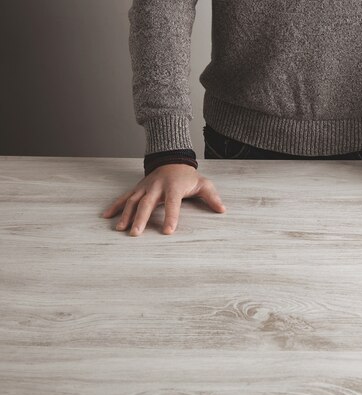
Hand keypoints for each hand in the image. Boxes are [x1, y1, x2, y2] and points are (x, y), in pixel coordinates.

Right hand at [101, 164, 225, 235]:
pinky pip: (124, 197)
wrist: (172, 160)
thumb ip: (212, 197)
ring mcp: (145, 187)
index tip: (168, 232)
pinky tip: (106, 216)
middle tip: (135, 234)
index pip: (173, 204)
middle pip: (147, 203)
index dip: (171, 217)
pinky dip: (115, 206)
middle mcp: (157, 187)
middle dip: (140, 219)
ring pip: (133, 201)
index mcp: (174, 187)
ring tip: (120, 229)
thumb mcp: (203, 184)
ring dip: (125, 215)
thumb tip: (222, 209)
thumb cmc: (188, 177)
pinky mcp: (137, 189)